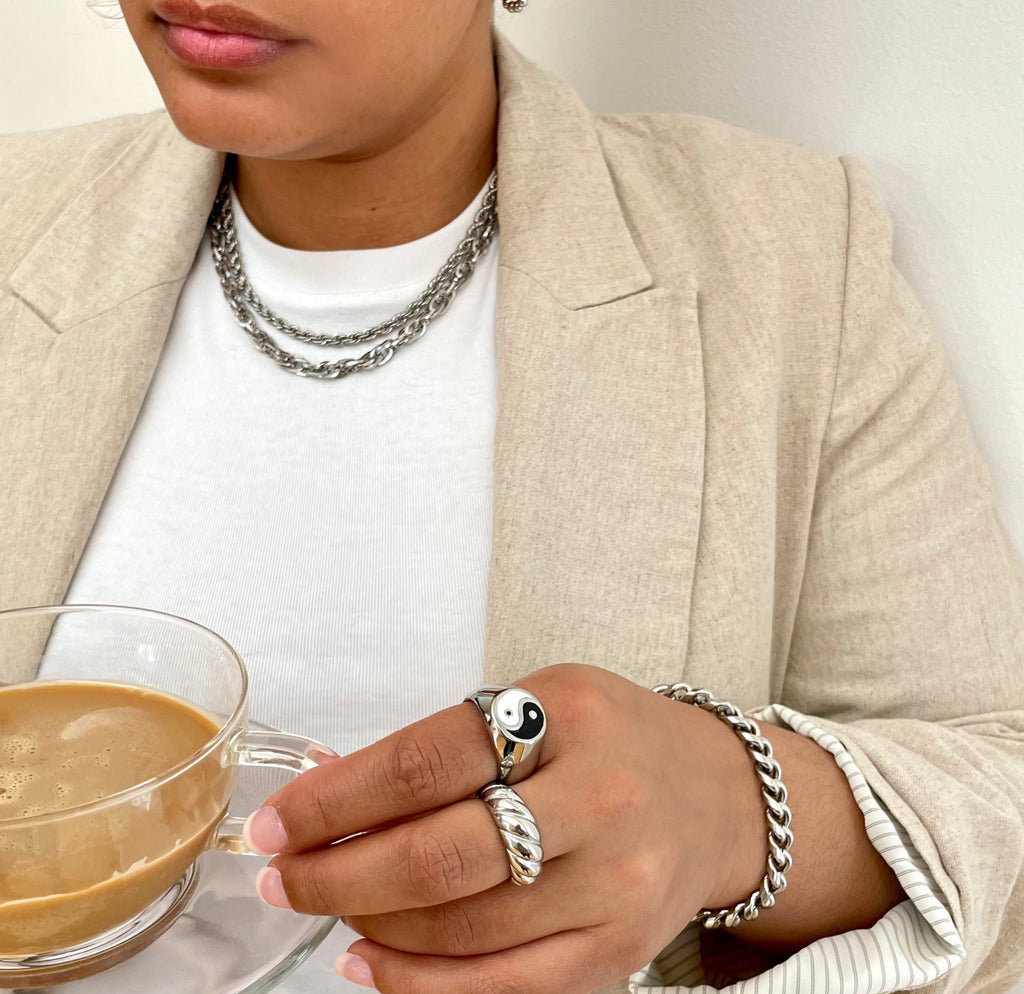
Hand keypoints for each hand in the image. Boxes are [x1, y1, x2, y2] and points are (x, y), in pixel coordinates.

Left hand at [244, 664, 765, 992]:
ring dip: (368, 925)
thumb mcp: (539, 701)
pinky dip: (419, 985)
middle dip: (337, 874)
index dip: (336, 798)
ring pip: (460, 932)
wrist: (715, 795)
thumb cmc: (611, 737)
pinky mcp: (617, 952)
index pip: (426, 761)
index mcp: (567, 715)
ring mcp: (614, 886)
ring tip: (325, 905)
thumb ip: (447, 745)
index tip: (278, 822)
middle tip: (281, 877)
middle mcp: (598, 800)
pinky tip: (368, 963)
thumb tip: (331, 791)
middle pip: (439, 857)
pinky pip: (501, 988)